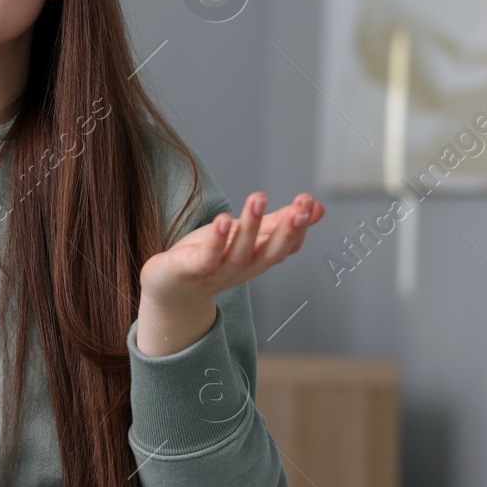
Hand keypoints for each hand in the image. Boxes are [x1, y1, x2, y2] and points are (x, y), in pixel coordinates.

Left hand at [140, 191, 323, 322]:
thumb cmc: (210, 257)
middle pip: (270, 254)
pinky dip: (217, 240)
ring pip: (240, 253)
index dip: (299, 228)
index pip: (286, 247)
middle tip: (301, 210)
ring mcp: (218, 272)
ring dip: (251, 227)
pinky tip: (224, 219)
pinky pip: (208, 258)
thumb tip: (316, 207)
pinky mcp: (193, 270)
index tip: (309, 202)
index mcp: (258, 259)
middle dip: (286, 232)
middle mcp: (243, 269)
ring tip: (258, 198)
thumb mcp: (245, 235)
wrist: (169, 288)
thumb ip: (276, 222)